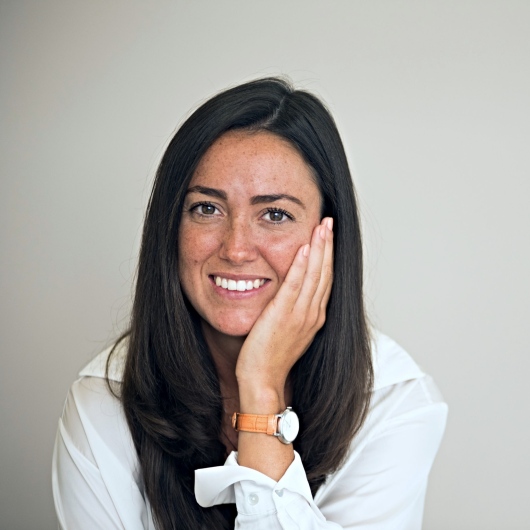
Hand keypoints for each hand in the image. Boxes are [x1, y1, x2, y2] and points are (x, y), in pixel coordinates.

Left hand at [235, 217, 333, 405]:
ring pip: (315, 275)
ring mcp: (300, 315)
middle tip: (329, 221)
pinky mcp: (284, 316)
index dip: (328, 255)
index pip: (325, 279)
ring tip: (322, 226)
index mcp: (314, 316)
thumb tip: (291, 294)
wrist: (262, 380)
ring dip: (320, 248)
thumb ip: (293, 311)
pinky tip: (305, 248)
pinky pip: (295, 286)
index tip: (328, 235)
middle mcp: (312, 314)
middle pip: (325, 272)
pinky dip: (302, 266)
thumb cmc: (270, 358)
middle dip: (328, 245)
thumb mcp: (288, 331)